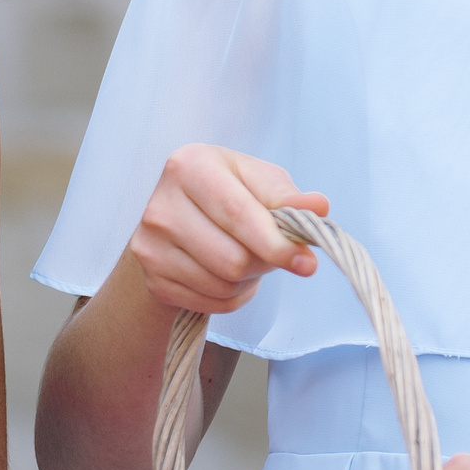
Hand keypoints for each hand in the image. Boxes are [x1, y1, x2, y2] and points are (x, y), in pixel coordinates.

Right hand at [126, 144, 325, 313]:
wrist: (177, 217)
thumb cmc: (227, 193)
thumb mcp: (258, 182)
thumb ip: (287, 196)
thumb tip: (319, 206)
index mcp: (189, 166)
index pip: (239, 216)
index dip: (277, 245)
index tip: (307, 262)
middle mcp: (161, 205)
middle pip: (233, 259)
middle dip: (263, 263)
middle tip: (268, 251)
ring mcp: (150, 244)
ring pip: (222, 284)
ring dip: (247, 280)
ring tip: (243, 257)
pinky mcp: (152, 278)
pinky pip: (210, 303)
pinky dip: (230, 296)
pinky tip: (224, 274)